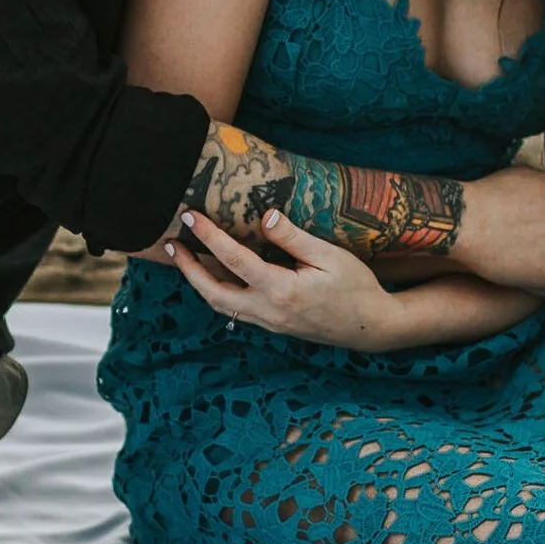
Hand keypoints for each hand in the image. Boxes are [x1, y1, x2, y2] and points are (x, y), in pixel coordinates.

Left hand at [164, 208, 407, 351]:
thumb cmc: (356, 287)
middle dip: (189, 268)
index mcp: (281, 291)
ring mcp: (269, 322)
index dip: (210, 237)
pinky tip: (215, 274)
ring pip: (221, 305)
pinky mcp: (273, 325)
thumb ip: (293, 237)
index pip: (235, 260)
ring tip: (185, 257)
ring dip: (199, 281)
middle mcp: (268, 311)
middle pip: (213, 292)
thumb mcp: (329, 255)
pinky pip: (235, 309)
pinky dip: (218, 291)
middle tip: (172, 243)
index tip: (192, 217)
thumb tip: (263, 216)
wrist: (371, 326)